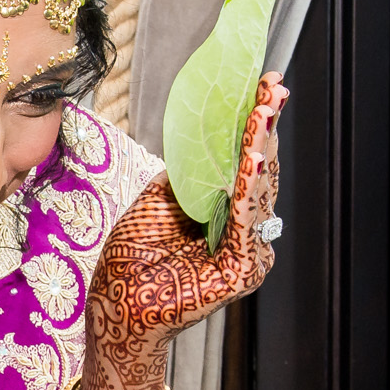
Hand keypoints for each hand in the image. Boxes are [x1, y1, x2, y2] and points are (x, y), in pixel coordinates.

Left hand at [88, 73, 285, 359]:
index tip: (266, 86)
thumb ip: (188, 172)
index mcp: (225, 216)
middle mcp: (242, 233)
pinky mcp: (241, 271)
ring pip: (255, 192)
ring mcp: (246, 252)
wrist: (116, 303)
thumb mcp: (160, 199)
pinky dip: (249, 189)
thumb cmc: (133, 257)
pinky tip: (253, 160)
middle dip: (264, 127)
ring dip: (261, 148)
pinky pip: (246, 222)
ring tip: (266, 110)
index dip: (254, 126)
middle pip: (257, 173)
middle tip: (273, 88)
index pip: (244, 164)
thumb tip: (206, 137)